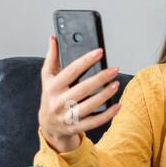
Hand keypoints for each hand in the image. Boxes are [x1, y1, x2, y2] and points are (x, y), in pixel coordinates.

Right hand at [39, 35, 120, 152]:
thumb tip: (53, 39)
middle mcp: (58, 102)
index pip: (71, 71)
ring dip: (104, 95)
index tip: (100, 52)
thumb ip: (51, 59)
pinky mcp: (75, 127)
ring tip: (116, 84)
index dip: (86, 60)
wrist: (48, 125)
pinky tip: (117, 105)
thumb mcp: (47, 78)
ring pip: (88, 106)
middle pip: (82, 89)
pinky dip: (107, 115)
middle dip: (100, 78)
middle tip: (114, 69)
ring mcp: (66, 117)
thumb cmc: (51, 97)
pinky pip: (93, 122)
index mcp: (52, 87)